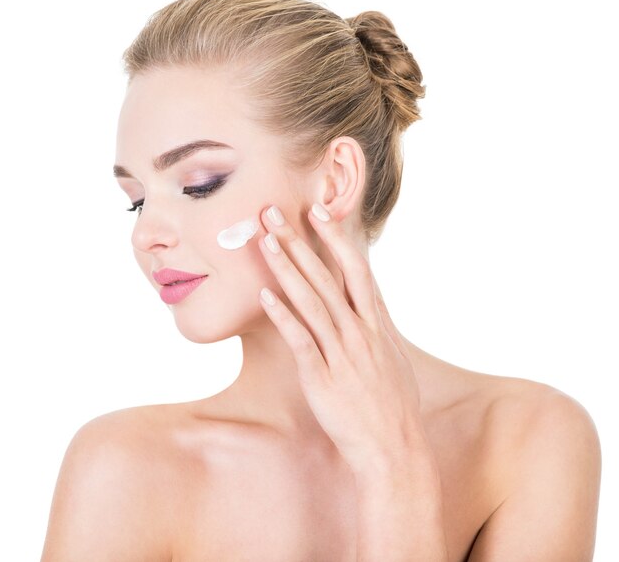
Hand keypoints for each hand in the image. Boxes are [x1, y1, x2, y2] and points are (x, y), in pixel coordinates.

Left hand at [257, 202, 424, 471]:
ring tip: (267, 241)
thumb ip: (377, 328)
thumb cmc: (393, 406)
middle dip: (301, 242)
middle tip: (276, 213)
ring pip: (312, 301)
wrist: (395, 449)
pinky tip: (266, 294)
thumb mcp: (392, 359)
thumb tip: (367, 306)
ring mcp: (342, 353)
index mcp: (377, 325)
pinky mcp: (323, 378)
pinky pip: (301, 340)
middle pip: (329, 277)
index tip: (319, 212)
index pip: (357, 270)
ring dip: (288, 268)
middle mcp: (361, 332)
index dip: (336, 238)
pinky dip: (283, 315)